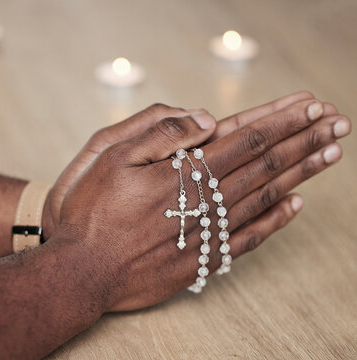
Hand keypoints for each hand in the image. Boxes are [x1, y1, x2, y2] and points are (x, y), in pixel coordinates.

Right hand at [52, 97, 350, 311]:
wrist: (82, 272)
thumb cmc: (90, 211)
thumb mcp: (110, 155)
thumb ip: (160, 132)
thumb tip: (206, 117)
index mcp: (184, 172)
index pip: (246, 138)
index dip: (282, 120)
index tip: (311, 105)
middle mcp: (204, 202)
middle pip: (265, 165)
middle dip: (304, 140)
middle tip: (337, 124)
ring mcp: (207, 234)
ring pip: (266, 197)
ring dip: (301, 173)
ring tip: (330, 154)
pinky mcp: (201, 259)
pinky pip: (250, 238)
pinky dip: (276, 220)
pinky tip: (295, 206)